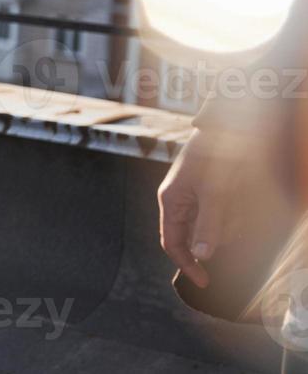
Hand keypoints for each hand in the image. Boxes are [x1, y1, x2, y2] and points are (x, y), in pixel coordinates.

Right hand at [159, 128, 251, 287]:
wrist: (227, 128)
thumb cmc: (214, 156)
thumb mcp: (213, 193)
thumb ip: (208, 225)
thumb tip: (201, 256)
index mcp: (171, 201)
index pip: (172, 243)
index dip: (186, 265)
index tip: (205, 282)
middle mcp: (178, 201)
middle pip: (192, 236)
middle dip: (216, 236)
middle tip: (235, 224)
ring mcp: (191, 197)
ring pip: (208, 226)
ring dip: (226, 223)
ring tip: (238, 201)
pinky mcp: (205, 193)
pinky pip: (216, 215)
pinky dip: (230, 215)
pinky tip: (237, 198)